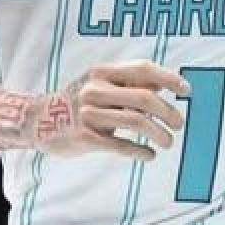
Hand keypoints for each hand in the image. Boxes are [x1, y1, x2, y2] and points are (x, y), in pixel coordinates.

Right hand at [37, 60, 188, 160]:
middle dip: (168, 112)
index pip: (143, 69)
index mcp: (102, 71)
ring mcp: (88, 114)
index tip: (187, 90)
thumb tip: (165, 84)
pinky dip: (140, 150)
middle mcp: (95, 89)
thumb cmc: (79, 101)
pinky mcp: (85, 138)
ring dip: (159, 133)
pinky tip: (150, 155)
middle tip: (179, 123)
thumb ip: (130, 83)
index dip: (168, 78)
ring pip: (136, 122)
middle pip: (144, 98)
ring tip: (168, 142)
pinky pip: (121, 145)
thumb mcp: (101, 84)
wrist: (37, 121)